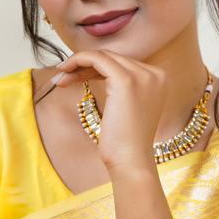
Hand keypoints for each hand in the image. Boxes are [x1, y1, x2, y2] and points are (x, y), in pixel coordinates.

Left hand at [53, 50, 165, 172]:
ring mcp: (142, 75)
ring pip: (103, 56)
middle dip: (85, 66)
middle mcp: (154, 73)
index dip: (96, 68)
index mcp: (158, 79)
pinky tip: (64, 74)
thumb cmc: (126, 143)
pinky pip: (96, 59)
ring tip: (60, 79)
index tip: (75, 77)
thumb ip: (121, 88)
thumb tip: (94, 71)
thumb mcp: (128, 108)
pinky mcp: (125, 80)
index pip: (122, 63)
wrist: (131, 162)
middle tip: (63, 79)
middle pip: (112, 58)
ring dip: (77, 64)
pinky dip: (78, 61)